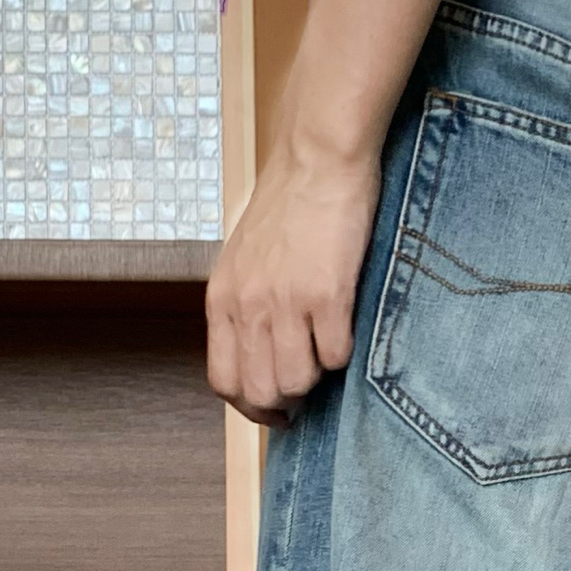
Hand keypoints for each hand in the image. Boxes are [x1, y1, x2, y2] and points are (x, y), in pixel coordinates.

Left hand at [206, 138, 380, 422]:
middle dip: (287, 400)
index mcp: (223, 299)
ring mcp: (286, 303)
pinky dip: (345, 352)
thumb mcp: (245, 259)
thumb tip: (260, 355)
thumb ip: (245, 306)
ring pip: (297, 381)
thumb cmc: (288, 204)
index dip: (249, 406)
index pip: (223, 380)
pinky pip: (336, 356)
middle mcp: (248, 306)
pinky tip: (346, 326)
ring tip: (327, 350)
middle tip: (308, 387)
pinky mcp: (327, 296)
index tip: (273, 409)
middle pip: (260, 390)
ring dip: (317, 379)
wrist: (316, 160)